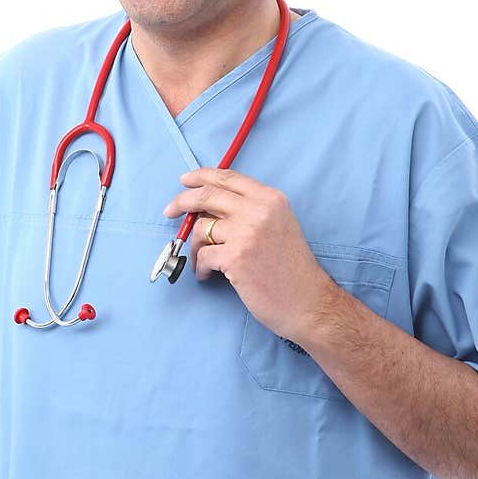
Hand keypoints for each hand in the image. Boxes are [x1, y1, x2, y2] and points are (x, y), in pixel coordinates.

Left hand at [162, 166, 334, 341]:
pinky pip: (203, 256)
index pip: (228, 177)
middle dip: (182, 201)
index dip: (201, 176)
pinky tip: (208, 276)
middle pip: (207, 195)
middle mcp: (259, 210)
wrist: (308, 302)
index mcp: (270, 199)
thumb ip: (250, 211)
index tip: (185, 181)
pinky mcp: (235, 257)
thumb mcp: (279, 225)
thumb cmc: (292, 269)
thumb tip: (208, 208)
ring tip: (204, 262)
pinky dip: (201, 268)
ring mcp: (246, 233)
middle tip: (169, 211)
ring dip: (195, 247)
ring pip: (201, 228)